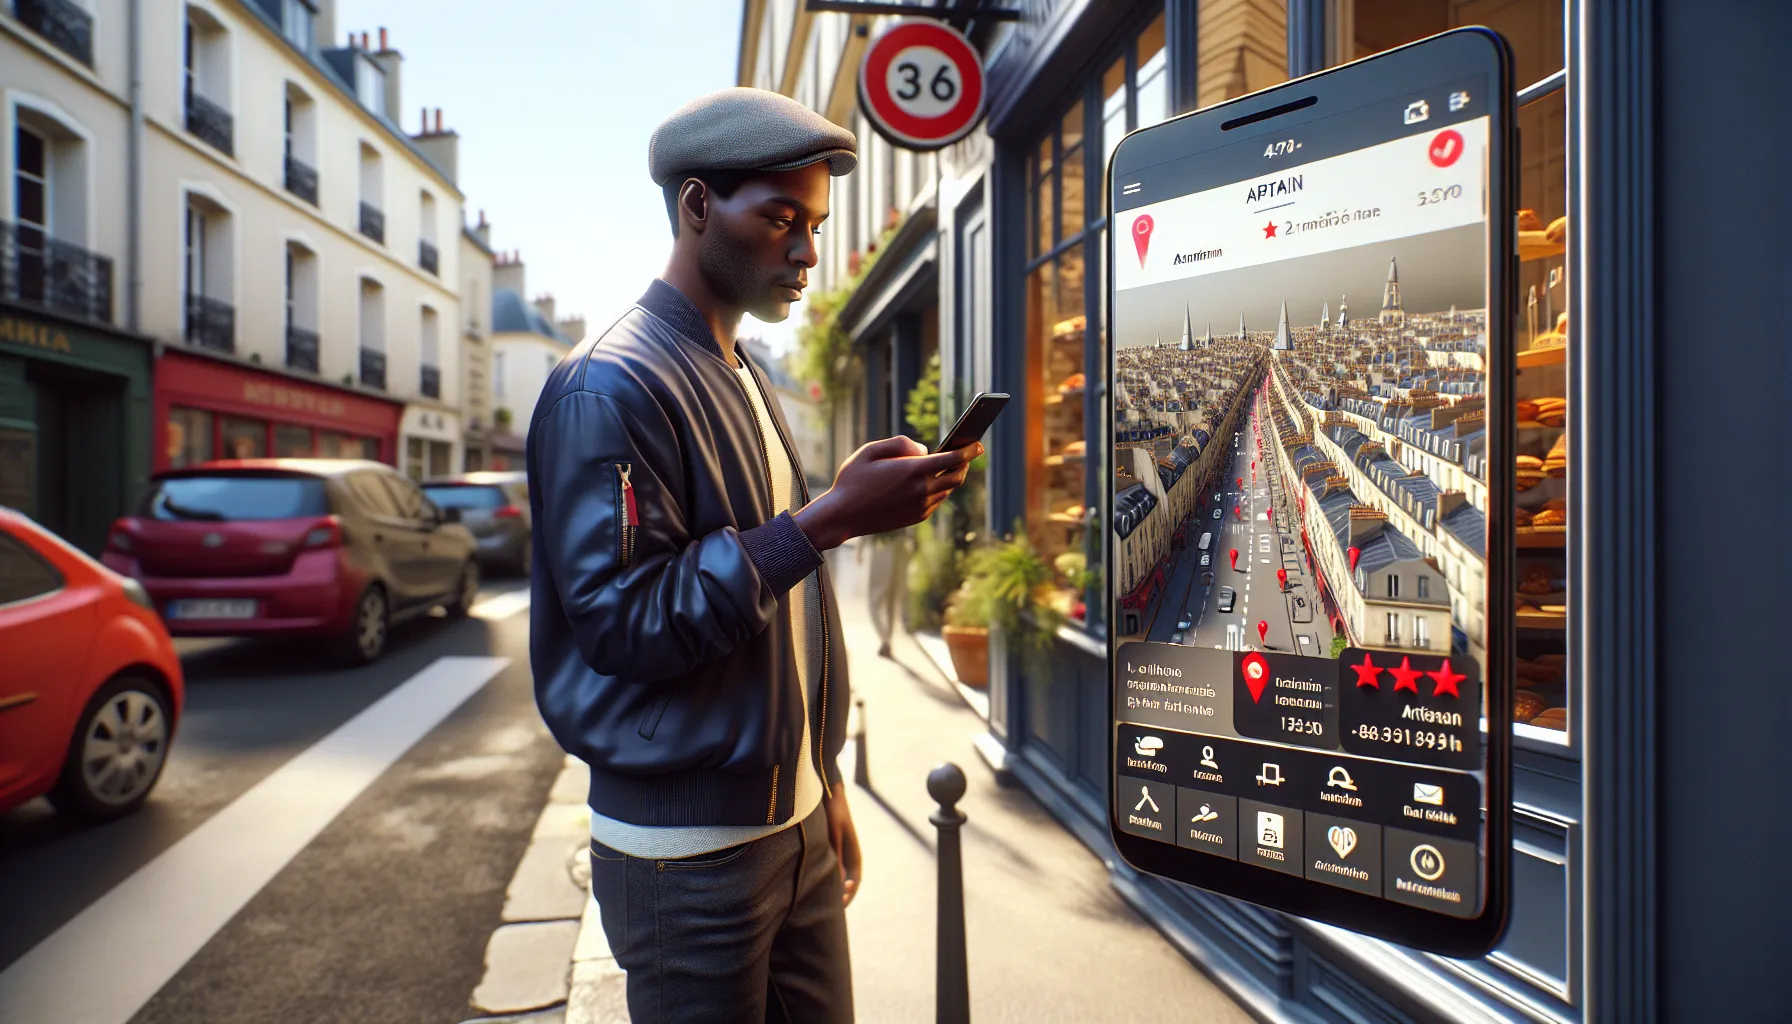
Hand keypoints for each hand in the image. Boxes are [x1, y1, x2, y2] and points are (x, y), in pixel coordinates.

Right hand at [795, 436, 981, 549]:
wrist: (842, 515)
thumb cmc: (853, 479)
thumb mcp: (871, 450)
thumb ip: (900, 444)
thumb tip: (925, 450)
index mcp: (913, 471)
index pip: (953, 459)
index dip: (969, 450)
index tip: (978, 444)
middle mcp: (921, 490)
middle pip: (957, 476)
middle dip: (966, 464)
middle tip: (967, 454)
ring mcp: (921, 506)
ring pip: (948, 490)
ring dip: (953, 477)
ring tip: (952, 466)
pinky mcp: (917, 517)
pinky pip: (937, 501)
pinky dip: (940, 490)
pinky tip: (934, 482)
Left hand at [824, 786, 861, 905]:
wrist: (828, 792)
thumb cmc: (833, 811)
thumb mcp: (834, 833)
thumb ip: (836, 855)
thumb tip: (838, 879)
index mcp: (854, 855)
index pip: (854, 882)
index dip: (847, 895)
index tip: (838, 903)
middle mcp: (848, 857)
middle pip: (845, 883)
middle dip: (837, 896)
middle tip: (825, 909)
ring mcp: (838, 854)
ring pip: (835, 877)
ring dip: (829, 888)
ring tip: (814, 900)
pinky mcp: (828, 850)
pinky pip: (826, 869)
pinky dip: (822, 878)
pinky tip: (808, 882)